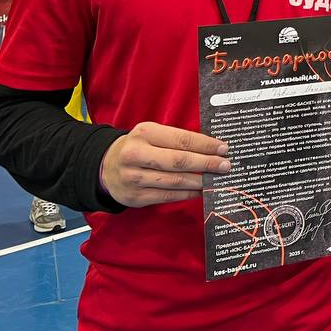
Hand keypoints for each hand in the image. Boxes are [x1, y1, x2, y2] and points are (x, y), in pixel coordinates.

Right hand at [100, 121, 229, 206]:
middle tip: (225, 166)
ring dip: (199, 181)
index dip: (205, 145)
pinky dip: (187, 194)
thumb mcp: (152, 134)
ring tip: (216, 179)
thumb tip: (212, 148)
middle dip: (206, 164)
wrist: (105, 167)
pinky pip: (167, 196)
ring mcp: (134, 178)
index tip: (223, 148)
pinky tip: (200, 190)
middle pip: (179, 161)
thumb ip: (177, 139)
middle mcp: (136, 155)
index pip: (182, 139)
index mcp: (144, 133)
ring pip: (174, 181)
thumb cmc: (139, 147)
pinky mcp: (135, 197)